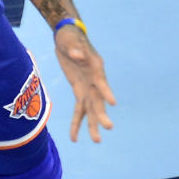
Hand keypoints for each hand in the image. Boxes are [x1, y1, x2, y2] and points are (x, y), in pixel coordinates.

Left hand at [55, 26, 115, 142]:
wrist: (67, 37)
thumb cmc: (70, 38)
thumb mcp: (70, 41)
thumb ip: (75, 49)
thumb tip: (77, 55)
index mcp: (95, 66)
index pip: (101, 81)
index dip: (106, 91)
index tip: (112, 102)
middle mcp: (95, 80)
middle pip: (98, 99)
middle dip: (102, 113)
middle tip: (108, 127)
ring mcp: (88, 87)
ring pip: (91, 109)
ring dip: (92, 124)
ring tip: (96, 141)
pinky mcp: (79, 91)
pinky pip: (79, 110)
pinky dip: (77, 123)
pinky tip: (74, 138)